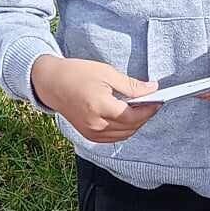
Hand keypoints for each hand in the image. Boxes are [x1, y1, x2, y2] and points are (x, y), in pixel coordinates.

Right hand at [31, 55, 157, 144]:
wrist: (51, 83)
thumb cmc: (75, 74)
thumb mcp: (106, 73)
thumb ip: (130, 85)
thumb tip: (151, 89)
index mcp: (100, 107)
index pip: (133, 116)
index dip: (149, 109)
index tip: (158, 100)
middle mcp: (96, 124)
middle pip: (130, 127)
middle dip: (144, 116)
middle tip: (151, 102)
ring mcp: (91, 133)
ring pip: (124, 135)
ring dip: (135, 124)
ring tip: (139, 108)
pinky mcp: (89, 136)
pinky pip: (113, 138)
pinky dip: (124, 130)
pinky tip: (126, 117)